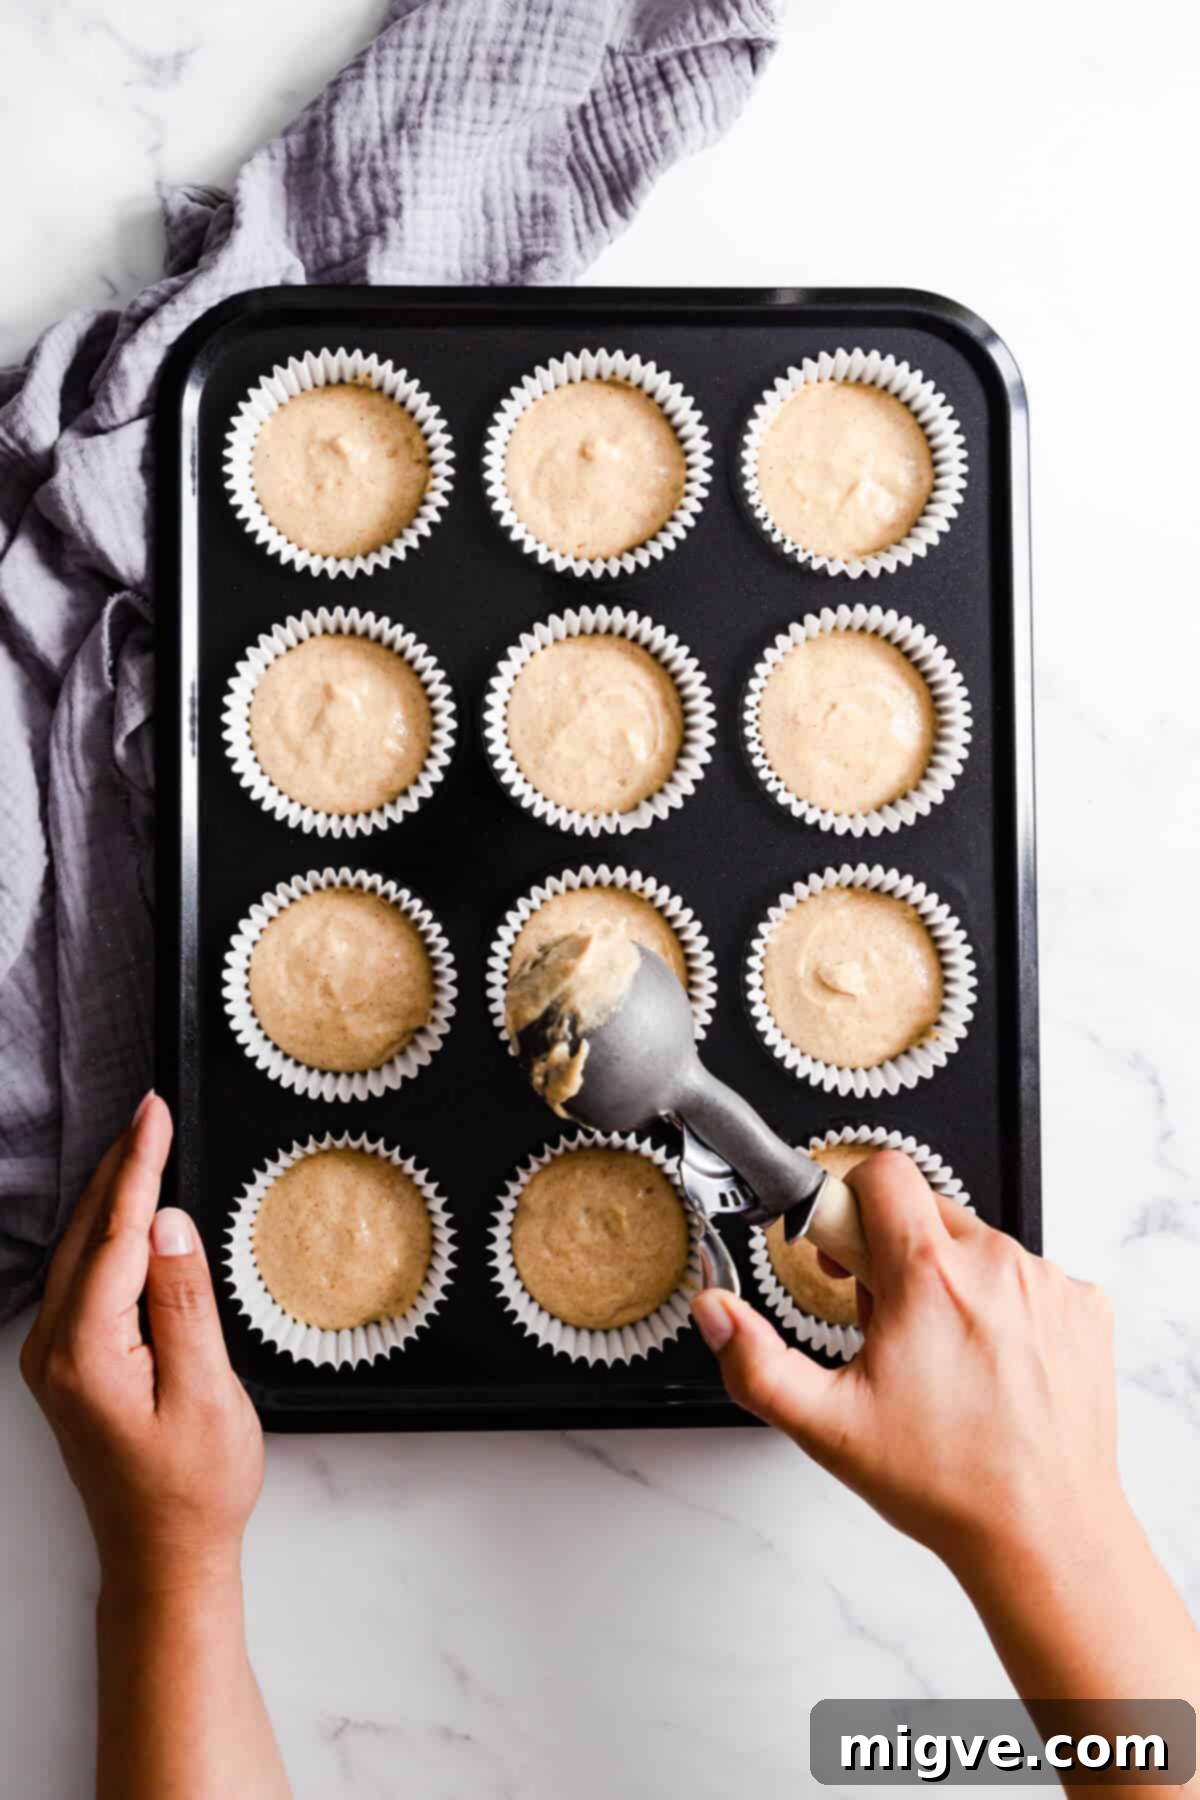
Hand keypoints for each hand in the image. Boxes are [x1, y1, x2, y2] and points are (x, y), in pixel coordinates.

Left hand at [20, 1094, 262, 1595]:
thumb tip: (167, 1224)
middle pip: (86, 1233)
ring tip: (146, 1145)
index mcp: (86, 1351)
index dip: (138, 1166)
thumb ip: (183, 1302)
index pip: (114, 1233)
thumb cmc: (193, 1489)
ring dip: (112, 1197)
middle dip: (120, 1166)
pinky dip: (107, 1236)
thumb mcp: (205, 1392)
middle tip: (152, 1110)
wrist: (163, 1559)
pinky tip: (131, 1218)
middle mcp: (55, 1350)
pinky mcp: (70, 1367)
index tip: (154, 1112)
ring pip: (80, 1252)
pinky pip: (83, 1279)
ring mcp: (55, 1359)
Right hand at [691, 1150, 1120, 1577]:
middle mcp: (996, 1264)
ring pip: (977, 1245)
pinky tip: (991, 1364)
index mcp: (929, 1276)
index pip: (883, 1173)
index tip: (842, 1257)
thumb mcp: (827, 1426)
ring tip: (941, 1355)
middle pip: (926, 1209)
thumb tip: (714, 1309)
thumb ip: (755, 1361)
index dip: (848, 1204)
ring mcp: (1048, 1284)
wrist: (1044, 1533)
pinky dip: (1003, 1304)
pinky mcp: (1084, 1308)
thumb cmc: (946, 1483)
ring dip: (949, 1279)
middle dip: (893, 1251)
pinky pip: (1029, 1276)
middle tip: (884, 1322)